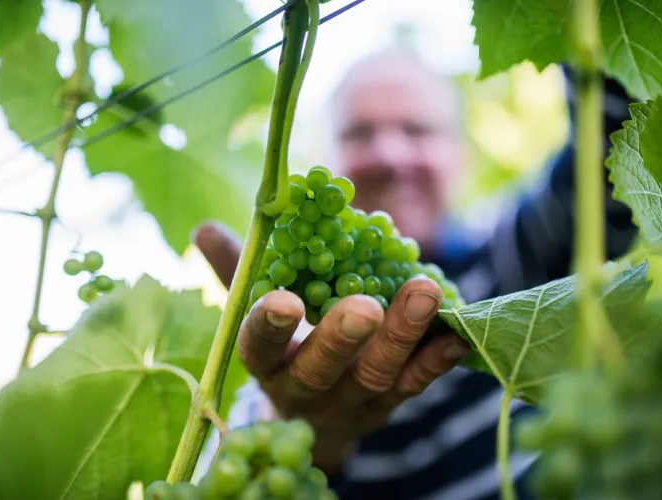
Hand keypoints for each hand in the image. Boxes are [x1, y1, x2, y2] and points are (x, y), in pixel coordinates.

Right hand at [193, 222, 470, 473]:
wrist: (318, 417)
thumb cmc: (285, 348)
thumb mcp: (257, 311)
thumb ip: (238, 271)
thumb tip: (204, 229)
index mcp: (267, 362)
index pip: (260, 347)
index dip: (269, 327)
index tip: (282, 301)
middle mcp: (307, 387)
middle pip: (322, 368)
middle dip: (342, 338)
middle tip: (363, 307)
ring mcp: (353, 400)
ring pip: (377, 374)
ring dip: (402, 335)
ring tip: (423, 292)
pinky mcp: (391, 402)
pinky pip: (417, 383)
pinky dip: (438, 357)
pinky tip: (457, 330)